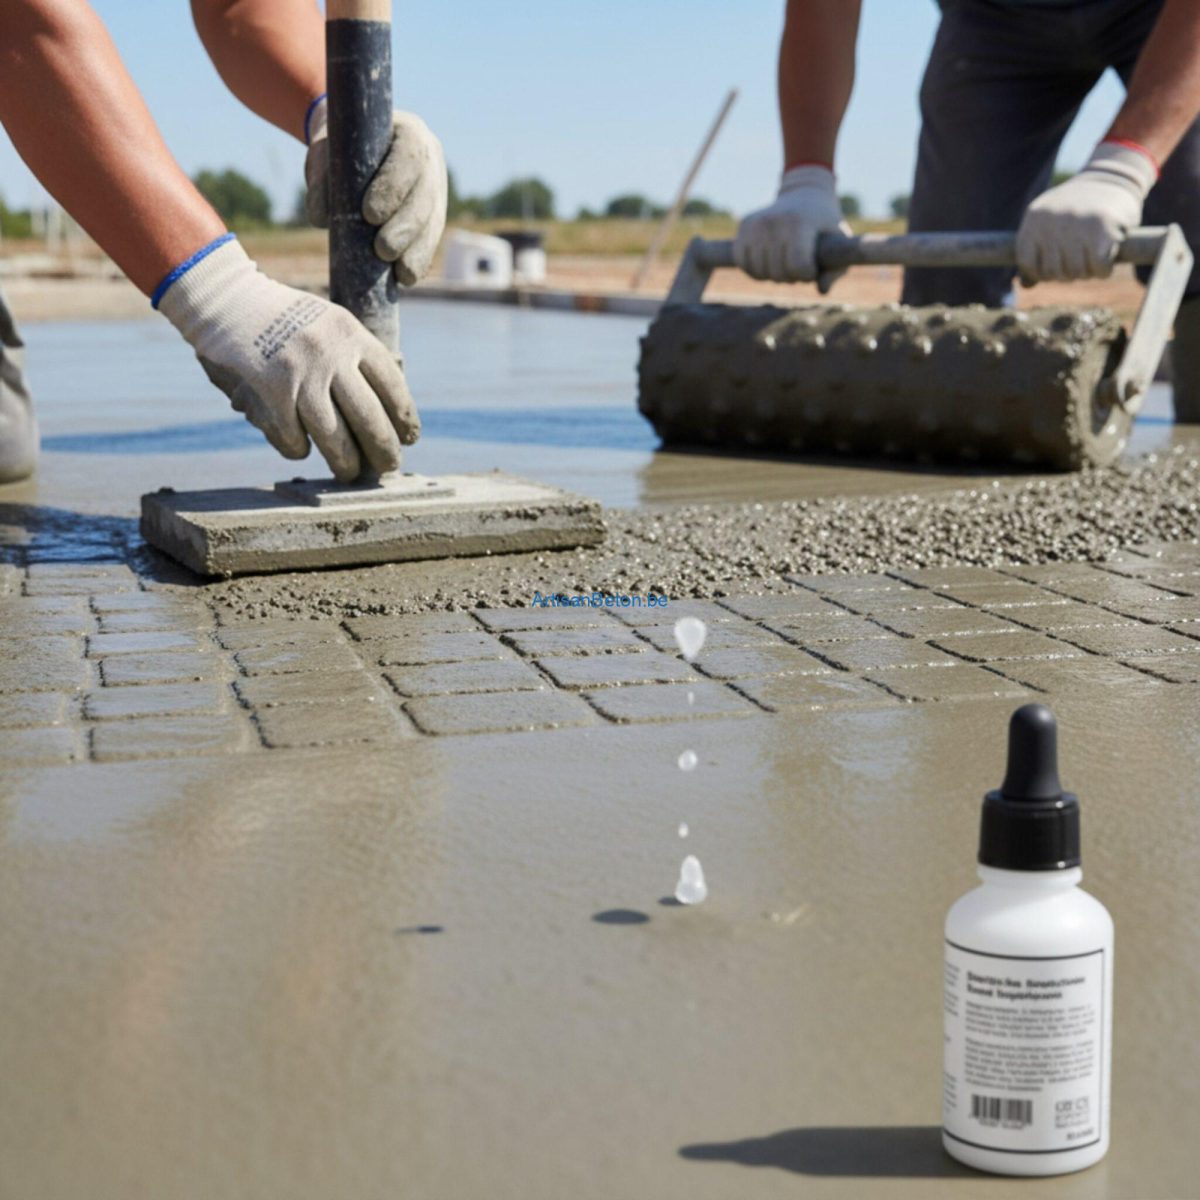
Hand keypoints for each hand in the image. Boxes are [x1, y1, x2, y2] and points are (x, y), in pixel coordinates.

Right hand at [158, 238, 418, 481]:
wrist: (226, 298)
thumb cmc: (284, 319)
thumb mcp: (329, 323)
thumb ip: (354, 358)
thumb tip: (386, 414)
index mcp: (351, 334)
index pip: (392, 385)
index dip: (404, 417)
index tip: (410, 438)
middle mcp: (330, 353)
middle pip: (370, 418)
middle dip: (383, 450)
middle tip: (388, 467)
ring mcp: (300, 372)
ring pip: (334, 437)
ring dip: (345, 462)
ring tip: (350, 473)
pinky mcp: (269, 390)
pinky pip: (294, 437)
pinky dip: (299, 449)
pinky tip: (302, 449)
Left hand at [305, 99, 447, 286]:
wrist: (357, 146)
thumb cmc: (340, 148)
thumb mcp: (327, 153)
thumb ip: (322, 178)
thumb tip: (320, 218)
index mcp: (409, 132)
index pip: (408, 158)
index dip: (393, 188)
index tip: (369, 215)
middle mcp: (430, 160)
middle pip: (424, 197)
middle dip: (405, 227)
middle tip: (382, 250)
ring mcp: (437, 188)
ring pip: (432, 221)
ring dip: (416, 249)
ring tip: (400, 273)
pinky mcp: (435, 214)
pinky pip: (431, 238)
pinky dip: (419, 258)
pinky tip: (407, 277)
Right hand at [734, 165, 849, 288]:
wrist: (804, 193)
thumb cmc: (825, 223)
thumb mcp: (840, 243)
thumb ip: (836, 270)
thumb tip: (821, 290)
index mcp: (798, 223)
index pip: (798, 268)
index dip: (808, 274)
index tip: (814, 264)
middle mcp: (773, 222)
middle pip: (778, 273)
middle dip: (792, 276)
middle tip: (800, 261)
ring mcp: (755, 223)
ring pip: (760, 272)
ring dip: (773, 274)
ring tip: (785, 260)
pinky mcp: (744, 225)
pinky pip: (744, 263)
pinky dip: (755, 269)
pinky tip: (768, 260)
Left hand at [1017, 141, 1156, 281]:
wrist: (1114, 176)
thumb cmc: (1079, 207)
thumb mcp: (1050, 223)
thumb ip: (1036, 252)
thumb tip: (1025, 285)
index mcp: (1034, 218)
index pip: (1027, 264)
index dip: (1043, 271)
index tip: (1059, 263)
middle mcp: (1051, 220)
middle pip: (1053, 272)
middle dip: (1069, 272)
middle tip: (1082, 256)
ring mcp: (1076, 224)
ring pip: (1076, 272)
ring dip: (1088, 271)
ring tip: (1094, 253)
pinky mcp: (1103, 228)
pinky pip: (1099, 267)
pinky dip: (1105, 269)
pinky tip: (1108, 254)